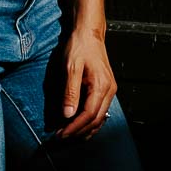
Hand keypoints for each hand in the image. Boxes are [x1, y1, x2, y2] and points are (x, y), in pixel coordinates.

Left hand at [57, 24, 115, 138]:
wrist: (89, 33)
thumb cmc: (79, 47)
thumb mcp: (71, 67)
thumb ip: (70, 92)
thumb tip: (67, 114)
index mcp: (101, 86)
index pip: (89, 114)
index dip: (75, 127)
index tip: (61, 134)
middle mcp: (109, 90)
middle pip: (96, 120)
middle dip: (79, 131)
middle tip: (61, 137)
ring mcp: (109, 90)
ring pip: (100, 117)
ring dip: (85, 129)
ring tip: (69, 135)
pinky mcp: (106, 89)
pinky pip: (100, 110)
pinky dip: (90, 121)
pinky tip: (81, 126)